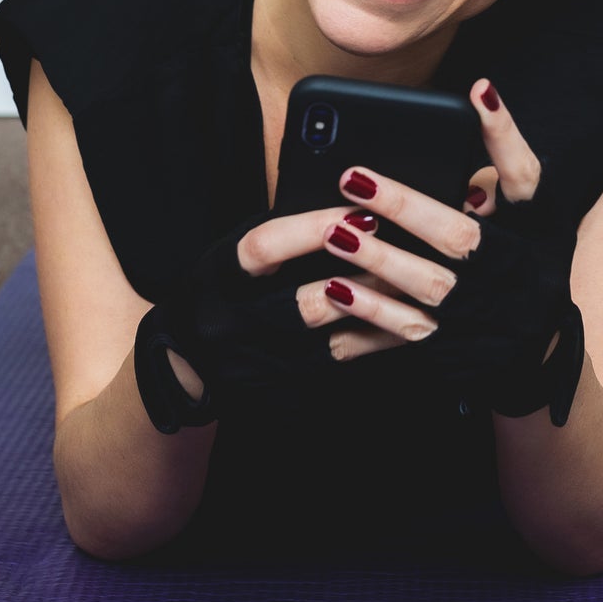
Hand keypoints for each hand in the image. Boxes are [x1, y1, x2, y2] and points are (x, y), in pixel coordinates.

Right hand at [134, 205, 441, 431]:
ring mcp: (259, 365)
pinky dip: (373, 341)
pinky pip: (339, 365)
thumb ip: (280, 239)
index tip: (358, 211)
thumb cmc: (218, 294)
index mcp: (218, 279)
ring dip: (377, 311)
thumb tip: (344, 210)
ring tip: (416, 284)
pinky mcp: (282, 391)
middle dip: (361, 275)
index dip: (313, 229)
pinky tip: (407, 323)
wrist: (186, 366)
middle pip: (306, 302)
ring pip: (331, 340)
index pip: (264, 248)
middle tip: (407, 252)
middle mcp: (234, 326)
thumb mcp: (232, 258)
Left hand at [322, 79, 586, 423]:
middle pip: (459, 239)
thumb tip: (477, 98)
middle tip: (352, 176)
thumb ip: (508, 166)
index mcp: (531, 233)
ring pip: (426, 292)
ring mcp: (476, 319)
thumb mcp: (537, 217)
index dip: (503, 135)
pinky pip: (403, 338)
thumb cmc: (530, 263)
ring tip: (333, 234)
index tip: (476, 91)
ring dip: (378, 263)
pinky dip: (368, 319)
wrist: (536, 352)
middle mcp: (507, 277)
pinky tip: (334, 295)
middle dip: (406, 208)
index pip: (523, 177)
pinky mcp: (448, 352)